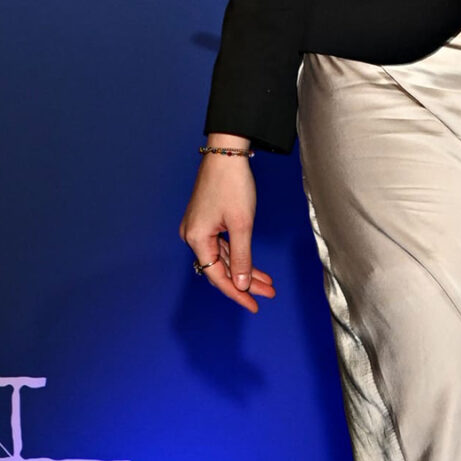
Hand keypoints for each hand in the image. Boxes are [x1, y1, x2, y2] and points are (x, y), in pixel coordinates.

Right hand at [178, 145, 276, 314]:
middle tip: (268, 294)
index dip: (236, 292)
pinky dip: (239, 256)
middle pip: (220, 268)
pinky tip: (254, 267)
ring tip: (268, 284)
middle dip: (245, 282)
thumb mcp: (241, 224)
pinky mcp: (207, 222)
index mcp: (196, 238)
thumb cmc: (232, 184)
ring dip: (245, 271)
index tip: (253, 306)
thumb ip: (241, 257)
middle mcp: (193, 236)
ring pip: (224, 258)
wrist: (226, 154)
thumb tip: (240, 284)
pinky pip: (223, 246)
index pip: (217, 275)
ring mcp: (199, 229)